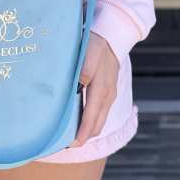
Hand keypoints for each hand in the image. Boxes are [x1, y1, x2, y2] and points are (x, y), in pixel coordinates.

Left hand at [69, 32, 118, 147]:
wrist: (113, 36)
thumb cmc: (97, 44)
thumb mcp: (89, 53)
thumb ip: (84, 69)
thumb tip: (78, 85)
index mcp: (101, 89)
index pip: (91, 118)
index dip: (82, 133)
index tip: (72, 144)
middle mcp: (108, 96)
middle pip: (97, 124)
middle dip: (84, 136)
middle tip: (67, 143)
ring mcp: (110, 94)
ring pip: (100, 119)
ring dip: (88, 129)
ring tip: (72, 134)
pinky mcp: (109, 91)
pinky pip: (101, 112)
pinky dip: (92, 120)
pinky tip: (81, 119)